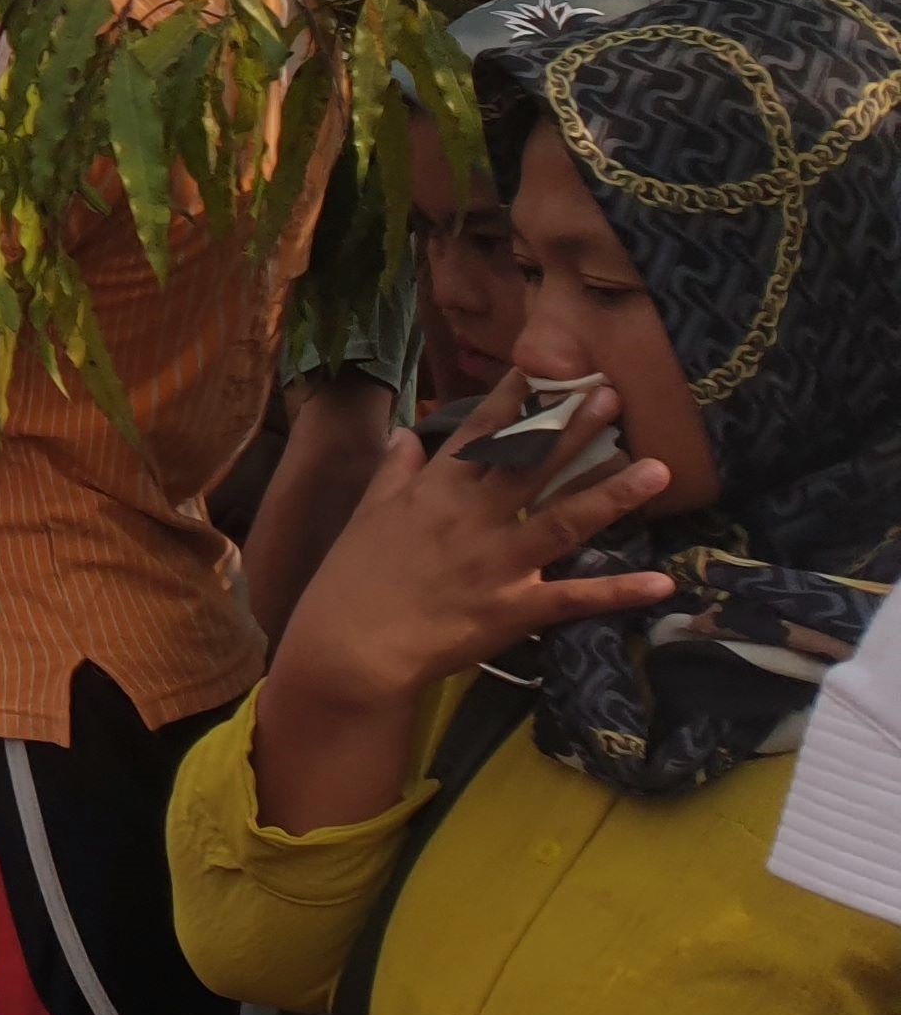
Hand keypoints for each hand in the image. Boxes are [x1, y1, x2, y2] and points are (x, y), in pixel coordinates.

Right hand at [268, 375, 671, 716]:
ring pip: (565, 521)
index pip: (480, 434)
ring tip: (658, 469)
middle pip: (533, 465)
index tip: (541, 369)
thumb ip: (394, 469)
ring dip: (613, 494)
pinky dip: (619, 591)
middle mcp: (473, 517)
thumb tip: (407, 430)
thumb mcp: (367, 512)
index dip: (512, 399)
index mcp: (436, 491)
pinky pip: (574, 598)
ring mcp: (498, 563)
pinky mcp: (515, 609)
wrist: (352, 645)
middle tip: (613, 394)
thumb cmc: (354, 576)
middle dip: (575, 429)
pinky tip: (663, 582)